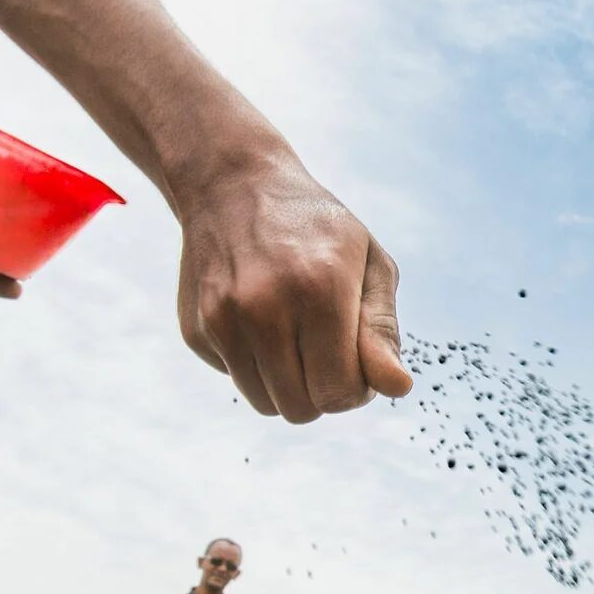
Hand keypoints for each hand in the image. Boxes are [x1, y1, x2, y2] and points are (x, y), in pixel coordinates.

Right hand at [172, 147, 409, 422]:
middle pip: (301, 409)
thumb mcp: (368, 264)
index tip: (357, 360)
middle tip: (327, 351)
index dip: (357, 390)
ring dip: (288, 385)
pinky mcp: (196, 329)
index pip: (339, 392)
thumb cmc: (316, 228)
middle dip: (322, 391)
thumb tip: (397, 388)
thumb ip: (382, 330)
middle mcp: (264, 307)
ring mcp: (222, 320)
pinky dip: (254, 364)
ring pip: (266, 404)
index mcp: (320, 290)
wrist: (231, 183)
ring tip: (295, 337)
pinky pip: (236, 380)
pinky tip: (258, 320)